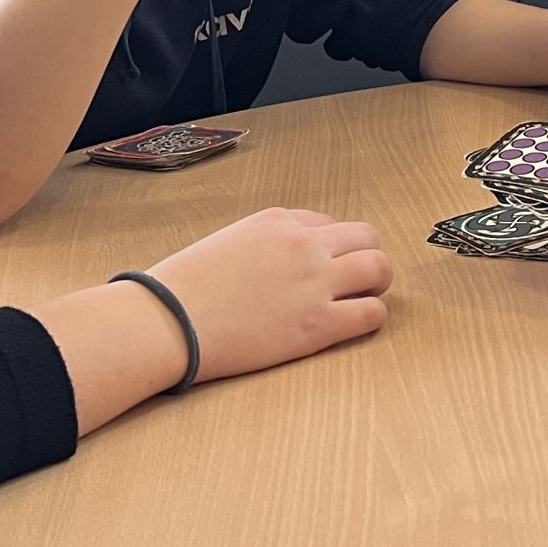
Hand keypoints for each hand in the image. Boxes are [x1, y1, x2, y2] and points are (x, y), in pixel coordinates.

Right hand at [147, 207, 391, 381]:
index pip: (328, 224)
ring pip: (379, 268)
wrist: (168, 320)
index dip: (331, 248)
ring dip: (377, 284)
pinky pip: (372, 314)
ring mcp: (315, 281)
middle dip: (365, 257)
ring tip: (362, 301)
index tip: (321, 267)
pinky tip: (353, 326)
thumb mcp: (226, 243)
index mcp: (279, 221)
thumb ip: (263, 246)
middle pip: (366, 237)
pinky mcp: (318, 324)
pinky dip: (371, 318)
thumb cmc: (183, 288)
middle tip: (354, 282)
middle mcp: (304, 243)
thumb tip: (280, 263)